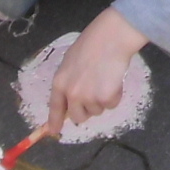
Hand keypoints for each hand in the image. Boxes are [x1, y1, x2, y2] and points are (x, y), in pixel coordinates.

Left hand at [48, 10, 147, 131]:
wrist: (111, 38)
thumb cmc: (92, 43)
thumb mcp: (71, 61)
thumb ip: (70, 81)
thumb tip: (72, 99)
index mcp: (60, 82)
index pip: (55, 107)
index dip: (55, 121)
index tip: (54, 131)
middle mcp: (72, 93)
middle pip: (79, 116)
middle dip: (87, 109)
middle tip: (96, 93)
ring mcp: (88, 97)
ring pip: (97, 110)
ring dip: (103, 99)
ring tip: (106, 78)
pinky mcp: (105, 99)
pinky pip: (111, 105)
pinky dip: (115, 95)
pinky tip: (115, 79)